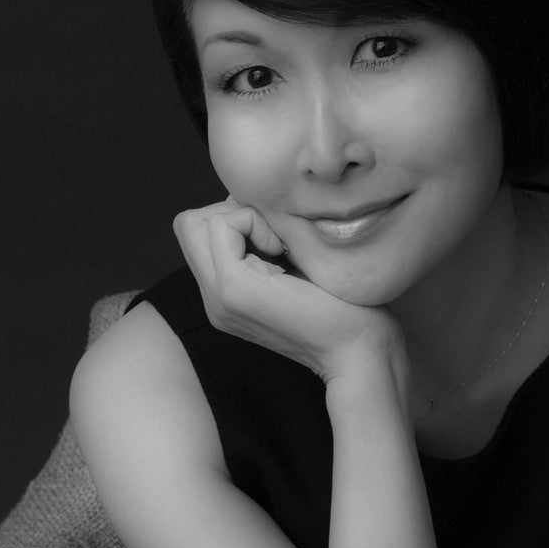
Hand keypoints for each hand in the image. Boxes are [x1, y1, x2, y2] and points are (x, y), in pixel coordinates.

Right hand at [173, 196, 404, 382]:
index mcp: (226, 295)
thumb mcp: (297, 265)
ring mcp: (219, 298)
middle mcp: (214, 299)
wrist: (360, 348)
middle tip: (275, 236)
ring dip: (239, 218)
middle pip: (188, 225)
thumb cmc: (347, 306)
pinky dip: (251, 223)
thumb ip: (266, 240)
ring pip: (193, 223)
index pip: (196, 231)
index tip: (277, 237)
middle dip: (231, 213)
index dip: (233, 216)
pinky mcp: (234, 290)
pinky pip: (220, 227)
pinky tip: (282, 251)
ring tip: (279, 246)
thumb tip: (249, 199)